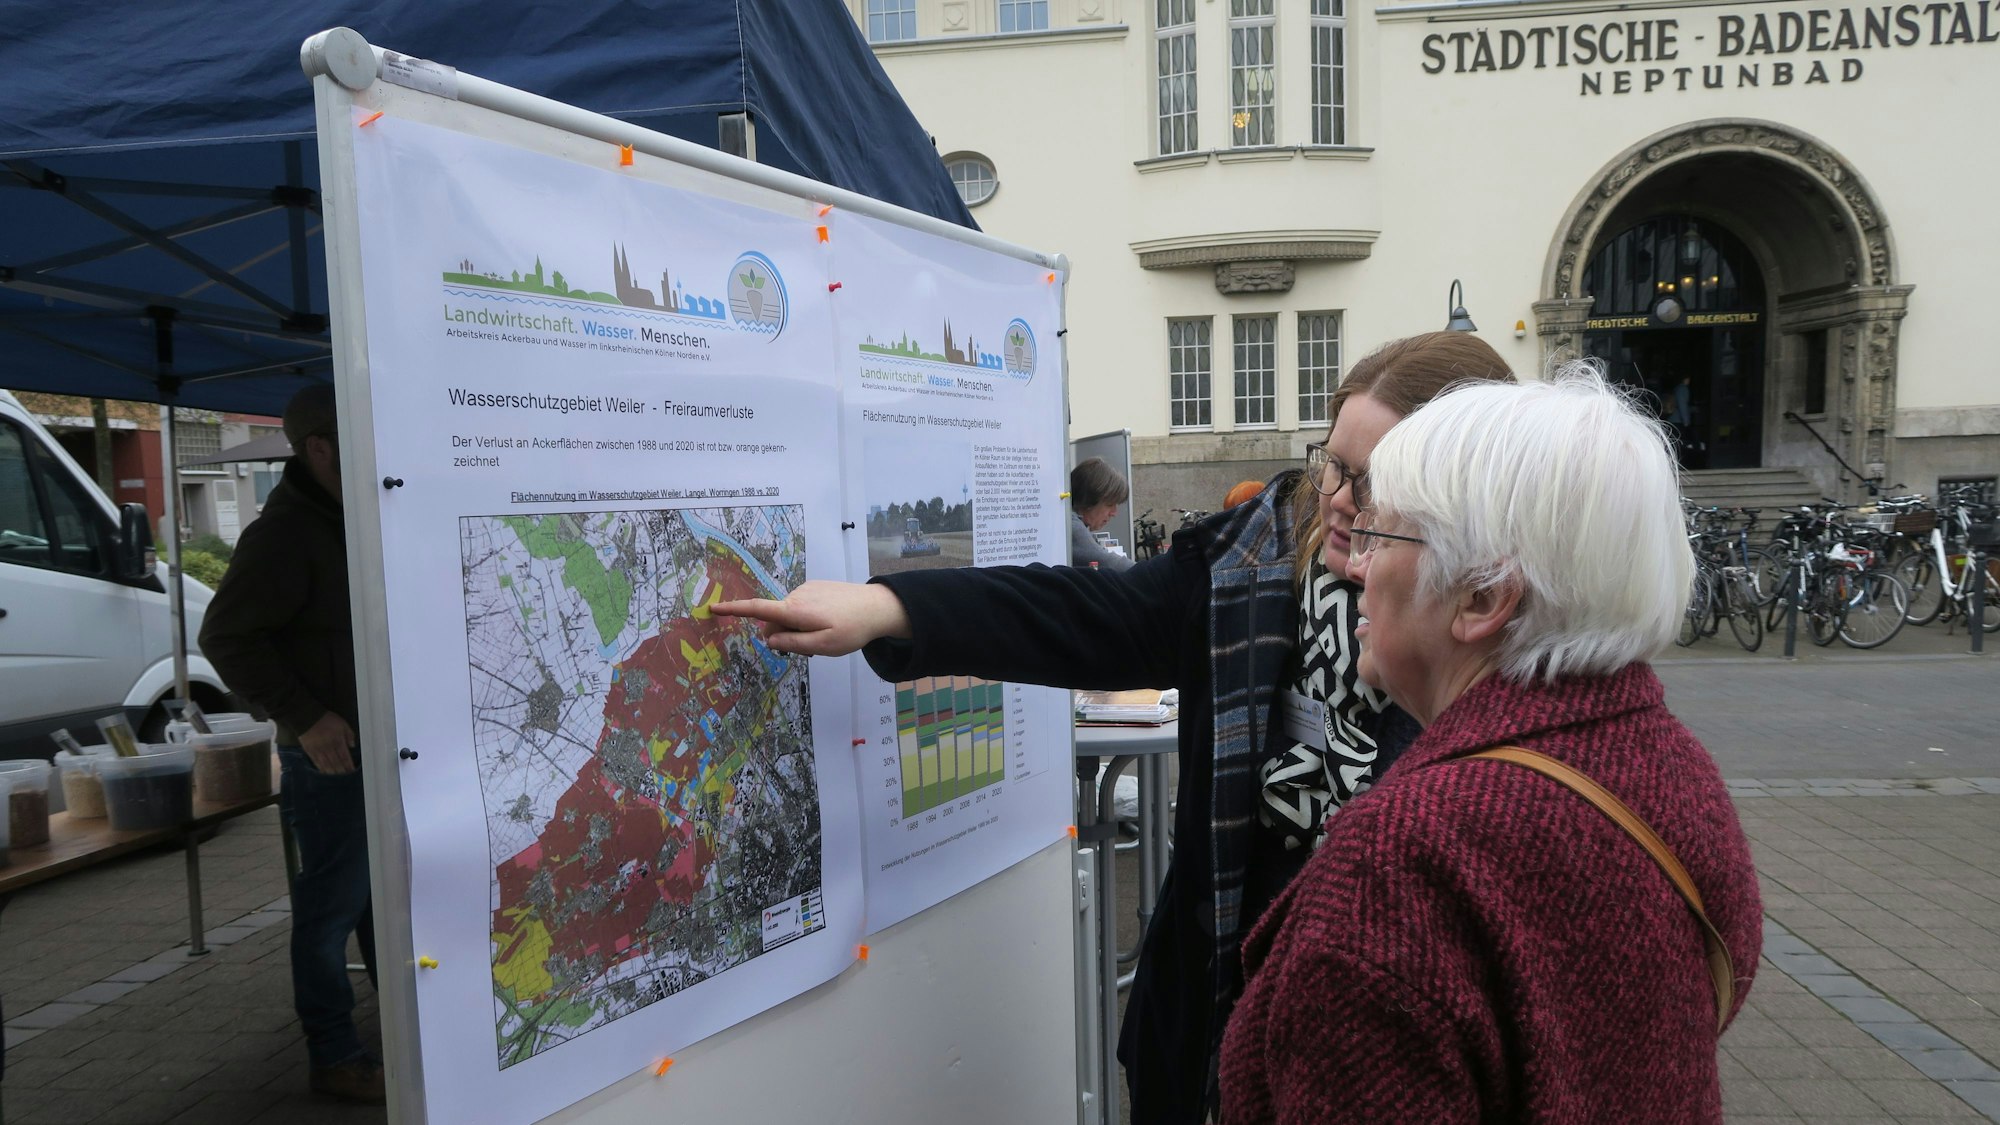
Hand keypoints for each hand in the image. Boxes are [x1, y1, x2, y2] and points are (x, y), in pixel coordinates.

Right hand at [299, 712, 357, 773]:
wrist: (307, 717)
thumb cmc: (326, 719)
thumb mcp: (342, 723)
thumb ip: (349, 734)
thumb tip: (353, 746)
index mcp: (338, 741)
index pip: (345, 756)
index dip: (348, 765)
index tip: (352, 771)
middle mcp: (329, 748)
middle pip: (336, 762)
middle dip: (341, 771)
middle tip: (345, 778)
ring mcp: (319, 750)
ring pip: (327, 764)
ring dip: (332, 772)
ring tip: (336, 779)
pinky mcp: (310, 751)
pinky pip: (316, 762)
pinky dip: (321, 768)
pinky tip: (325, 773)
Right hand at [711, 580, 910, 656]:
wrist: (879, 606)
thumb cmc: (852, 629)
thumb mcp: (821, 646)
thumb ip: (791, 644)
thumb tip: (769, 639)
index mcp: (794, 610)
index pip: (757, 610)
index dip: (734, 610)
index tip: (713, 608)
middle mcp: (796, 595)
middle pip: (775, 620)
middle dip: (784, 635)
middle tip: (811, 650)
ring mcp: (806, 589)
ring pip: (789, 615)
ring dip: (798, 628)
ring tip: (826, 636)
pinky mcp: (816, 588)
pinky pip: (801, 607)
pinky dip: (807, 619)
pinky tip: (829, 623)